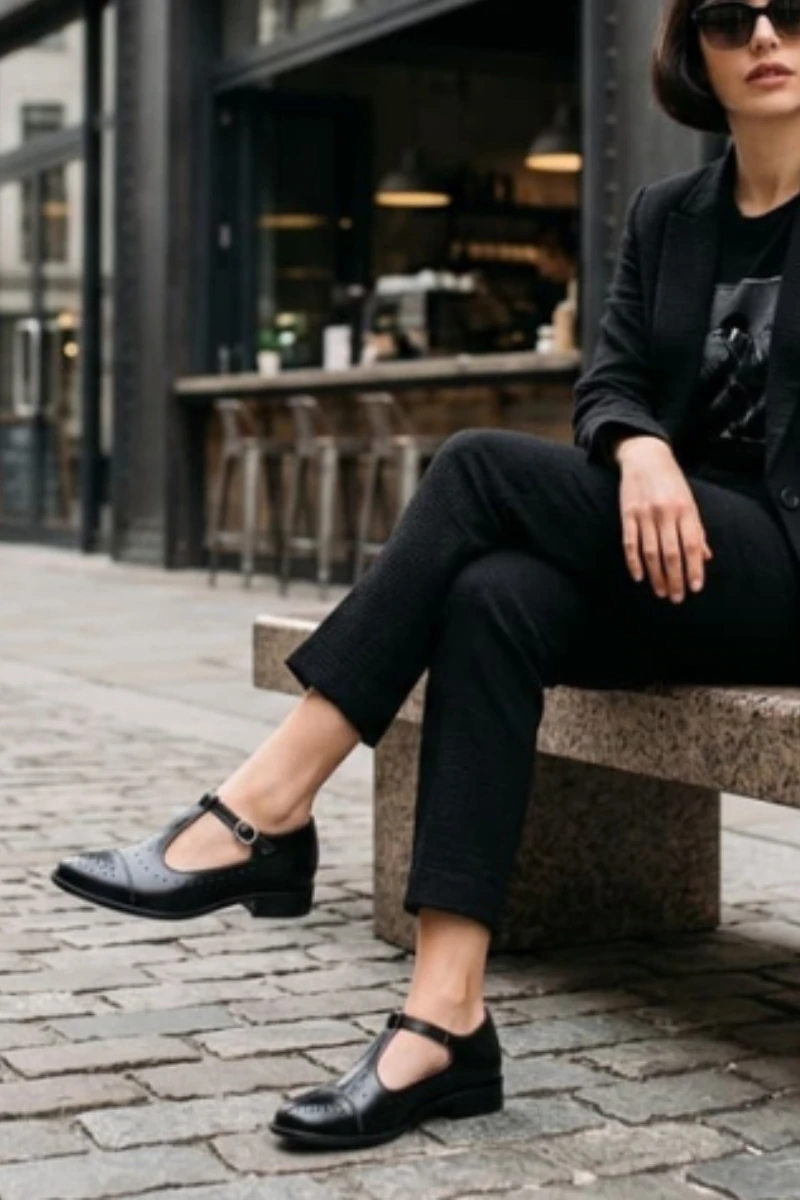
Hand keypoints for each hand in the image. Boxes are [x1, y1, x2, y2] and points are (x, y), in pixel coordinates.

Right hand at [615, 436, 712, 602]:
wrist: (646, 456)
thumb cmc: (672, 482)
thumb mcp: (690, 502)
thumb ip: (697, 530)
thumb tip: (706, 557)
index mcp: (686, 509)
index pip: (692, 545)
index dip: (694, 569)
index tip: (695, 588)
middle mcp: (666, 512)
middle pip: (672, 553)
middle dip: (675, 579)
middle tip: (676, 598)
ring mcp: (645, 513)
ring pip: (651, 552)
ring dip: (656, 575)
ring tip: (661, 592)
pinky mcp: (627, 513)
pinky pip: (630, 543)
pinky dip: (633, 563)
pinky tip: (639, 577)